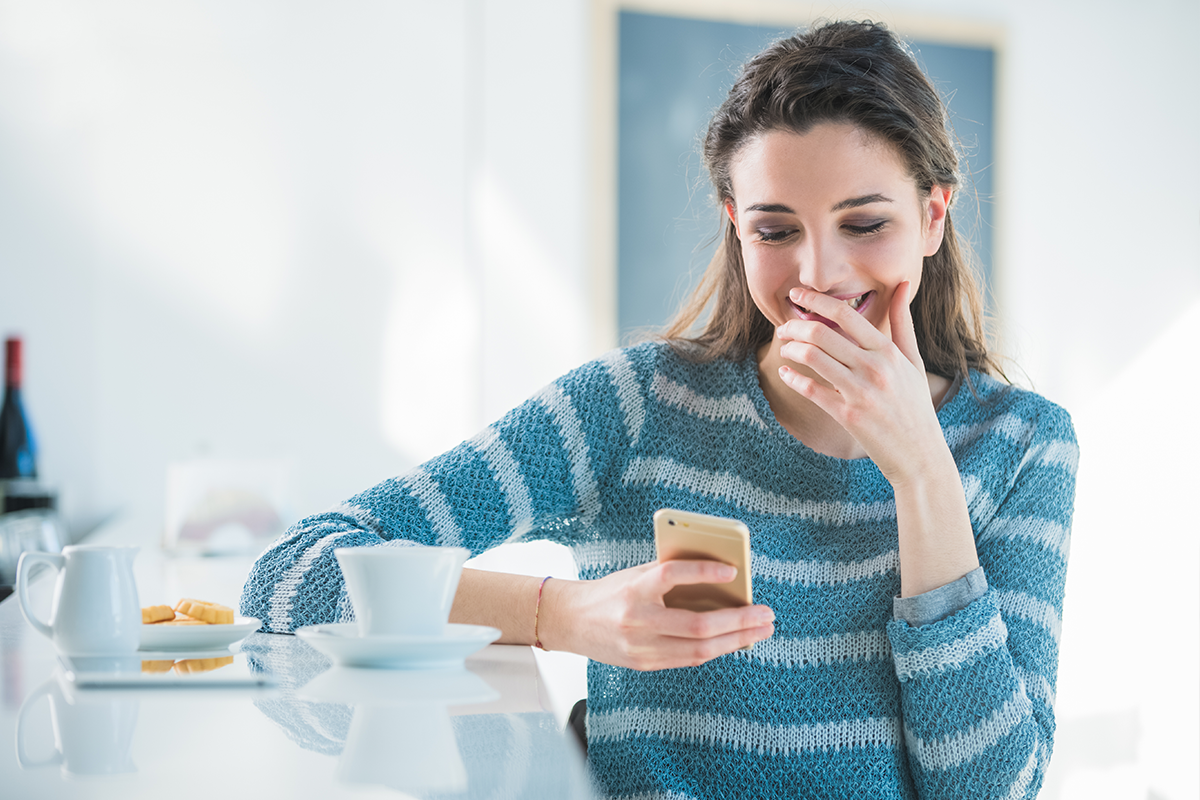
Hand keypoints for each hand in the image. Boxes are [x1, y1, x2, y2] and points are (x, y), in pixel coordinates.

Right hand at [541, 560, 774, 670]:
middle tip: (766, 613)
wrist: (571, 621)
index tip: (733, 569)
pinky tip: (736, 640)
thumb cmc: (610, 592)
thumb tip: (719, 578)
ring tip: (761, 630)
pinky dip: (715, 649)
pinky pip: (689, 658)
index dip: (703, 572)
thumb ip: (670, 575)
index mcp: (633, 589)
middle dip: (738, 620)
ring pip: (699, 649)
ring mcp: (641, 647)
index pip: (672, 575)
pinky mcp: (644, 664)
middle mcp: (637, 620)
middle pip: (697, 625)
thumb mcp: (636, 574)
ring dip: (736, 640)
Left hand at [774, 282, 946, 485]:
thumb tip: (904, 284)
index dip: (816, 301)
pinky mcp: (847, 415)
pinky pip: (811, 390)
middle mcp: (874, 368)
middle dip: (795, 326)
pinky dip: (793, 379)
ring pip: (813, 358)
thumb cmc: (915, 406)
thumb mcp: (913, 361)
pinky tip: (785, 374)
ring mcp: (860, 391)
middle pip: (822, 334)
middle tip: (783, 327)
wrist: (919, 455)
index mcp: (889, 351)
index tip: (798, 295)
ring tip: (785, 348)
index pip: (846, 315)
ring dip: (791, 349)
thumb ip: (903, 323)